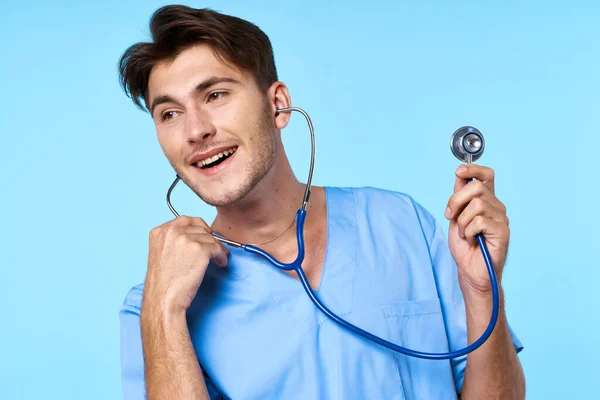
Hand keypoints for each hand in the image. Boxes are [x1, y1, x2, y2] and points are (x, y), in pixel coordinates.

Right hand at [143, 216, 228, 314]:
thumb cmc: (163, 284)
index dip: (198, 226)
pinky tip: (220, 262)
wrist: (164, 299)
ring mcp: (186, 239)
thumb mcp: (161, 254)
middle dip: (209, 238)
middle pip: (199, 228)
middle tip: (215, 248)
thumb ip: (173, 242)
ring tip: (218, 258)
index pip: (185, 220)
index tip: (206, 233)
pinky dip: (222, 256)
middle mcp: (171, 231)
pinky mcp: (200, 249)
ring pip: (210, 238)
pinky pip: (218, 248)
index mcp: (159, 232)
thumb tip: (196, 237)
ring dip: (217, 248)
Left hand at [445, 164, 509, 295]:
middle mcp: (497, 207)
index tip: (459, 171)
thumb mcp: (456, 217)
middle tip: (451, 216)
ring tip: (465, 233)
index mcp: (486, 201)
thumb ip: (459, 197)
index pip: (487, 175)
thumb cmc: (465, 246)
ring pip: (477, 204)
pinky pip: (479, 221)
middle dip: (456, 200)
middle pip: (476, 187)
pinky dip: (468, 231)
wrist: (469, 270)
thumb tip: (459, 174)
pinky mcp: (502, 232)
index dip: (474, 168)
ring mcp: (501, 219)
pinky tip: (472, 240)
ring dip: (462, 221)